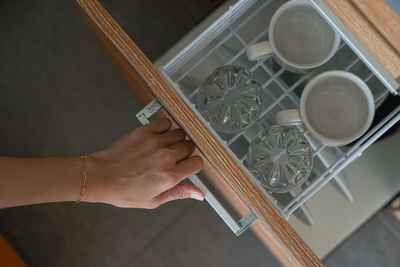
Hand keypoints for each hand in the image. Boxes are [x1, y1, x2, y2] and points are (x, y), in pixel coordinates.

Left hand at [86, 118, 203, 207]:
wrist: (102, 176)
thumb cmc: (124, 190)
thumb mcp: (154, 200)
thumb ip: (179, 193)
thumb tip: (198, 194)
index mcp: (170, 176)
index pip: (197, 163)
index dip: (193, 165)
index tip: (187, 166)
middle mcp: (166, 157)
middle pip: (190, 146)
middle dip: (185, 152)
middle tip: (174, 158)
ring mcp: (156, 143)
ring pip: (180, 133)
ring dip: (177, 139)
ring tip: (166, 146)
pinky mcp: (145, 132)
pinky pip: (166, 122)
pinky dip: (165, 127)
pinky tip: (159, 136)